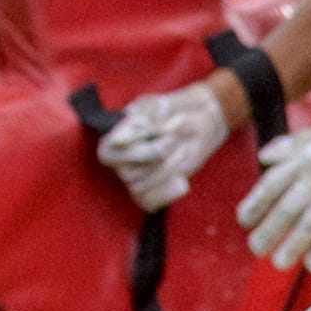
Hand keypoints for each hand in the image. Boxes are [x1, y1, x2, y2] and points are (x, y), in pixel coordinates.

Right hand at [95, 83, 234, 212]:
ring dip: (168, 169)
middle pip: (128, 174)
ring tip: (182, 150)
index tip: (155, 130)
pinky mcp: (152, 191)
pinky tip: (182, 180)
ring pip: (141, 187)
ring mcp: (136, 177)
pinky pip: (149, 202)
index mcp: (113, 138)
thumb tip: (117, 140)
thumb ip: (136, 121)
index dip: (134, 149)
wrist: (202, 120)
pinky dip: (168, 192)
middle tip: (174, 136)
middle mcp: (120, 161)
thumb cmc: (175, 109)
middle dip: (158, 153)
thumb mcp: (156, 107)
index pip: (107, 155)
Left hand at [237, 90, 310, 274]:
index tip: (244, 221)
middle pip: (286, 210)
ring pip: (310, 225)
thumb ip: (290, 146)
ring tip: (279, 263)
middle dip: (269, 232)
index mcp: (304, 158)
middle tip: (257, 249)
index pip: (271, 185)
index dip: (255, 205)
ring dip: (293, 245)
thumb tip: (264, 157)